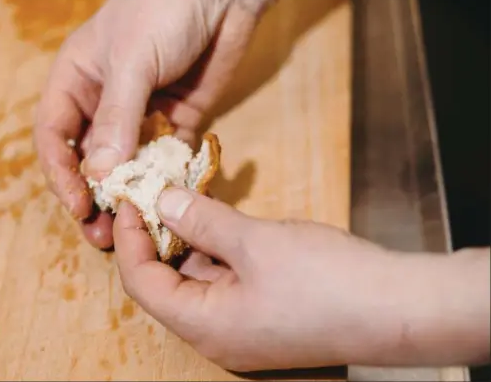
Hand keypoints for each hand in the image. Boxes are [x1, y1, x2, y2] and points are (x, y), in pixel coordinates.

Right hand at [33, 0, 278, 249]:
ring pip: (126, 166)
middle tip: (100, 233)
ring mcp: (141, 116)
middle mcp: (104, 104)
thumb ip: (117, 117)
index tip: (78, 204)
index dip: (61, 173)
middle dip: (93, 195)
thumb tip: (100, 174)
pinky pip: (165, 160)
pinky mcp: (176, 123)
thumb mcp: (132, 61)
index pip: (56, 136)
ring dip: (128, 197)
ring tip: (133, 229)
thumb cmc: (163, 9)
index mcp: (77, 82)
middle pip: (90, 159)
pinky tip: (167, 205)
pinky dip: (164, 182)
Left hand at [113, 187, 490, 370]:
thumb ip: (203, 221)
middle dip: (158, 235)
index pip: (142, 284)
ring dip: (190, 238)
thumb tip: (164, 201)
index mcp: (204, 326)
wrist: (399, 308)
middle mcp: (216, 334)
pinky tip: (220, 217)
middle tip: (156, 193)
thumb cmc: (326, 280)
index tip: (130, 200)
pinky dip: (217, 248)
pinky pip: (226, 279)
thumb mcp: (256, 241)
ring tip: (186, 196)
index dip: (129, 240)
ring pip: (198, 278)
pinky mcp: (263, 313)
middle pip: (167, 282)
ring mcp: (241, 326)